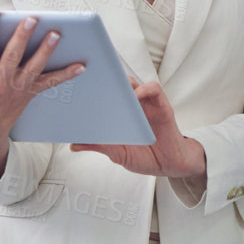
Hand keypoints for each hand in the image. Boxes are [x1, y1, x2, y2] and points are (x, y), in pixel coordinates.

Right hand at [0, 11, 84, 175]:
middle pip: (12, 55)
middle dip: (22, 36)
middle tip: (32, 19)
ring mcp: (16, 87)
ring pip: (33, 67)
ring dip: (45, 51)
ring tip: (56, 34)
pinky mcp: (28, 93)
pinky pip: (50, 83)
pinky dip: (67, 75)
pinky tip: (81, 66)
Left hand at [71, 78, 206, 178]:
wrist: (170, 165)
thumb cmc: (145, 156)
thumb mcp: (117, 153)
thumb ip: (98, 146)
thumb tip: (73, 145)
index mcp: (120, 115)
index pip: (105, 96)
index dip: (93, 89)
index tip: (78, 86)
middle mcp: (132, 106)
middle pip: (117, 85)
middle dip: (104, 79)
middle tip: (91, 78)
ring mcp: (146, 104)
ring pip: (133, 83)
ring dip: (122, 82)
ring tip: (112, 85)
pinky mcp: (161, 106)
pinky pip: (154, 89)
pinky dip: (144, 89)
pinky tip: (136, 95)